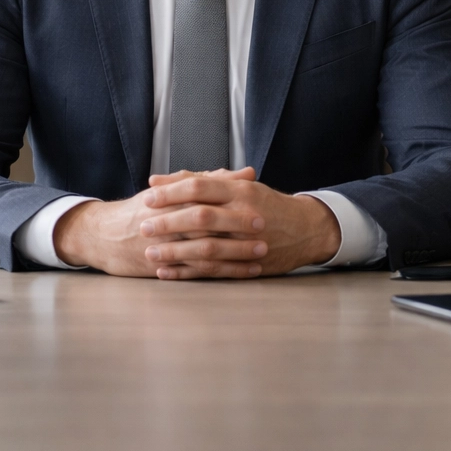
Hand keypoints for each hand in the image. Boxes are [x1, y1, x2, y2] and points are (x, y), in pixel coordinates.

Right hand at [53, 175, 268, 278]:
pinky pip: (197, 272)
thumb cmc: (142, 210)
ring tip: (260, 254)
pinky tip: (243, 272)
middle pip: (207, 225)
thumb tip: (244, 172)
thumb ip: (208, 180)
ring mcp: (165, 247)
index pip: (204, 198)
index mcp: (170, 199)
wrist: (103, 236)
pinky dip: (222, 273)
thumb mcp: (170, 190)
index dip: (231, 203)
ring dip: (235, 254)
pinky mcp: (164, 268)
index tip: (258, 205)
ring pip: (204, 251)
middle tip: (265, 229)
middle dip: (237, 228)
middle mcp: (167, 222)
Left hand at [139, 169, 341, 278]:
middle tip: (144, 225)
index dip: (172, 191)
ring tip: (150, 252)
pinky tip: (167, 272)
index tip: (149, 196)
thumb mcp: (244, 187)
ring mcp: (246, 241)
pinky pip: (213, 269)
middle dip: (169, 222)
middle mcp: (244, 214)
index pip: (200, 186)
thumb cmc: (268, 205)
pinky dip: (187, 272)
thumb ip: (208, 182)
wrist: (306, 230)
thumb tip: (171, 178)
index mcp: (240, 191)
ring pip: (205, 246)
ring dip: (175, 251)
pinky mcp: (246, 264)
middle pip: (200, 216)